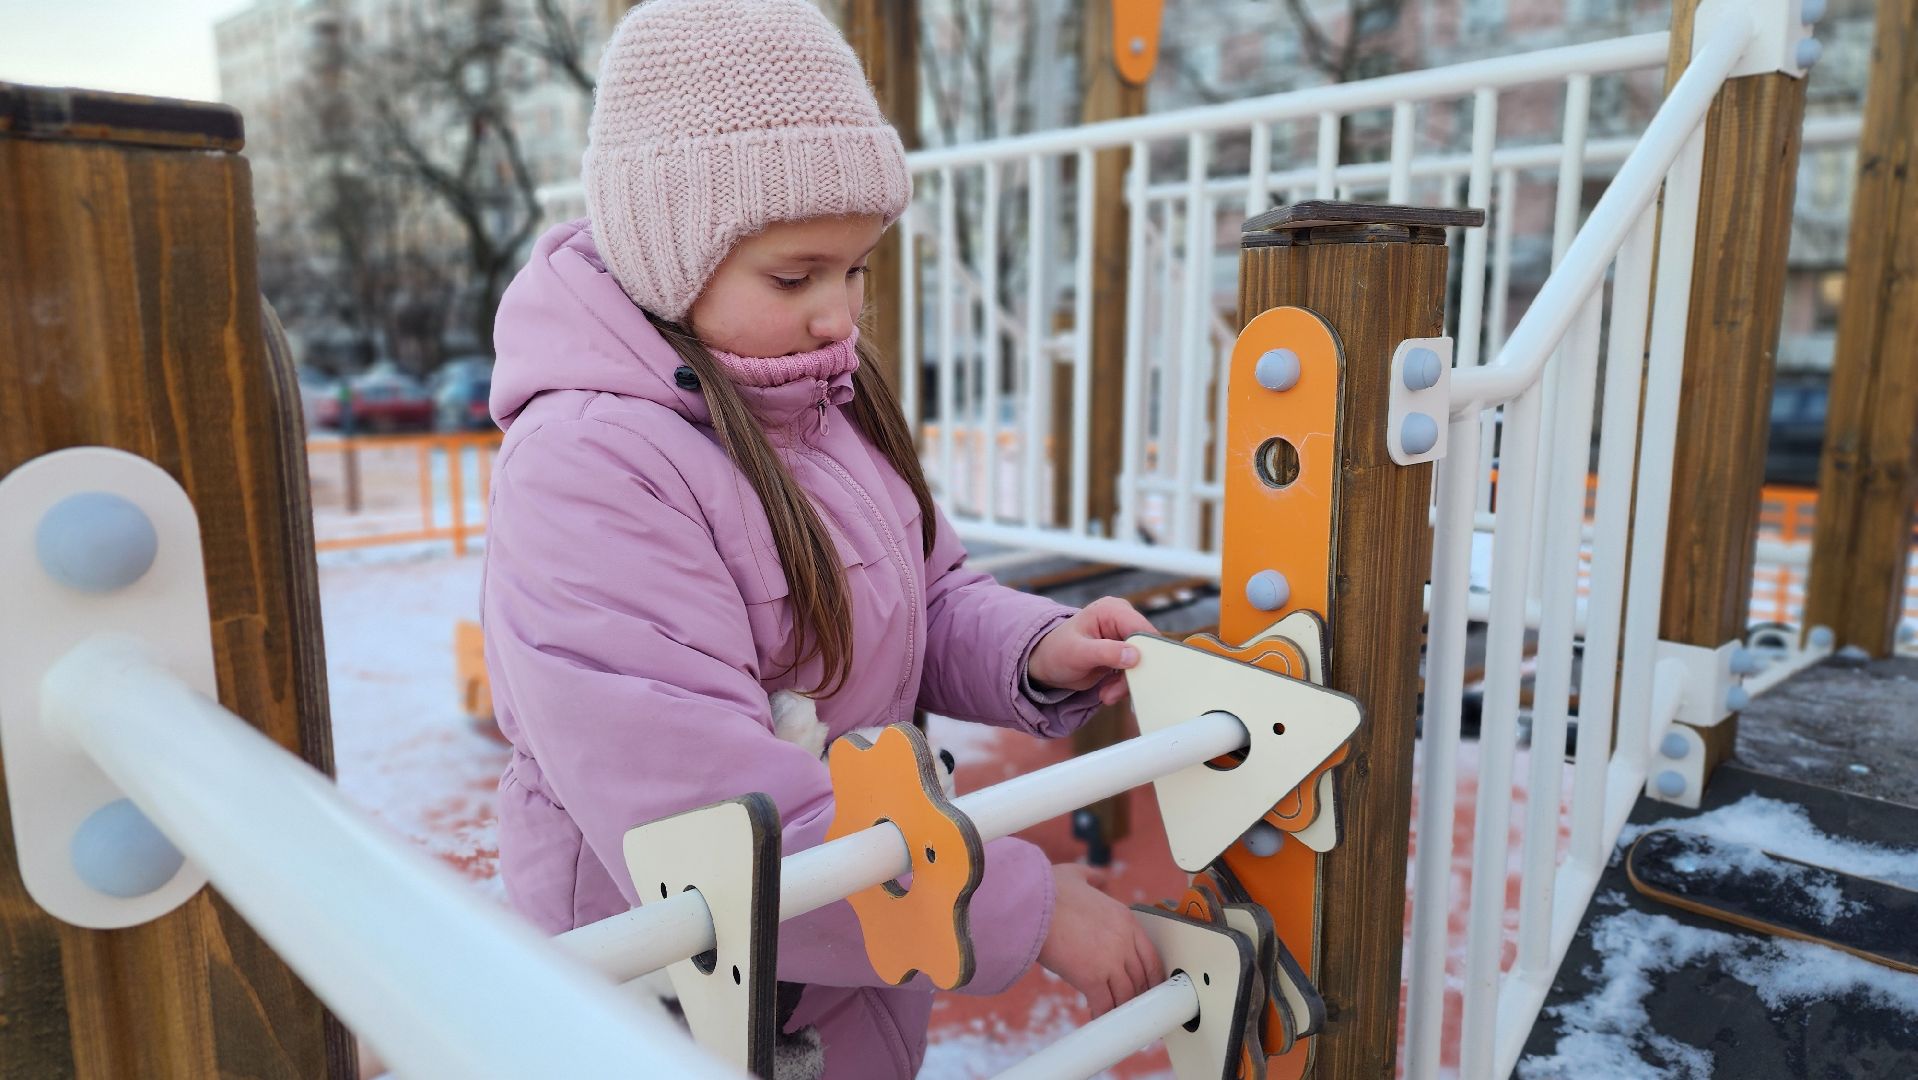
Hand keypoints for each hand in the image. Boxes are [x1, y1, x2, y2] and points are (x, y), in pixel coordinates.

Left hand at [1027, 597, 1157, 705]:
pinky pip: (1135, 671)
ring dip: (1127, 684)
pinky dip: (1123, 685)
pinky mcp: (1125, 653)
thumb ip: (1106, 653)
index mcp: (1112, 610)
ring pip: (1143, 663)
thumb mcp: (1078, 653)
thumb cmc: (1057, 652)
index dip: (1146, 652)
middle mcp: (1123, 619)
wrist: (1048, 664)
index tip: (1138, 677)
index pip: (1141, 629)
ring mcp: (1124, 637)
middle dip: (1133, 674)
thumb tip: (1135, 656)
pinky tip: (1107, 692)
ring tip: (1107, 695)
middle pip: (1147, 648)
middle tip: (1114, 693)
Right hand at [1037, 864, 1167, 1016]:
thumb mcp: (1078, 875)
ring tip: (1114, 1014)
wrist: (1028, 904)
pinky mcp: (1092, 978)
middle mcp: (1124, 941)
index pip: (1151, 955)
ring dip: (1121, 1007)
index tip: (1148, 985)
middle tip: (1132, 1004)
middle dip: (1138, 994)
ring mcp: (1111, 960)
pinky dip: (1103, 1014)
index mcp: (1125, 918)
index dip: (1151, 976)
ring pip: (1126, 995)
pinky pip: (1105, 1005)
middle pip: (1142, 978)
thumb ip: (1095, 878)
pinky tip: (1096, 1016)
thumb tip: (1102, 878)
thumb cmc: (1047, 890)